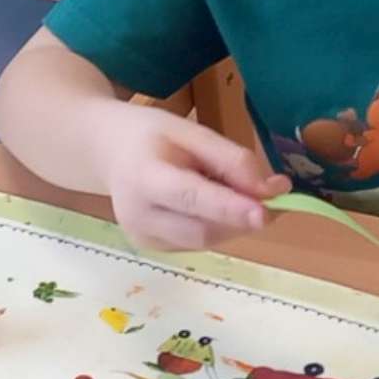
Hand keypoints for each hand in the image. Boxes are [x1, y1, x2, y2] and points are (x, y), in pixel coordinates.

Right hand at [92, 102, 290, 252]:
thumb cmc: (148, 135)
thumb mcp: (189, 131)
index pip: (191, 198)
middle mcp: (138, 216)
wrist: (105, 151)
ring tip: (234, 192)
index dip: (230, 208)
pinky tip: (211, 204)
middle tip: (273, 194)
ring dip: (234, 222)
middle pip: (203, 230)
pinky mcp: (152, 247)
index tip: (265, 213)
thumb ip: (231, 159)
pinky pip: (198, 243)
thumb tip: (272, 190)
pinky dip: (218, 226)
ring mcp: (143, 237)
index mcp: (143, 178)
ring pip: (206, 241)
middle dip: (243, 217)